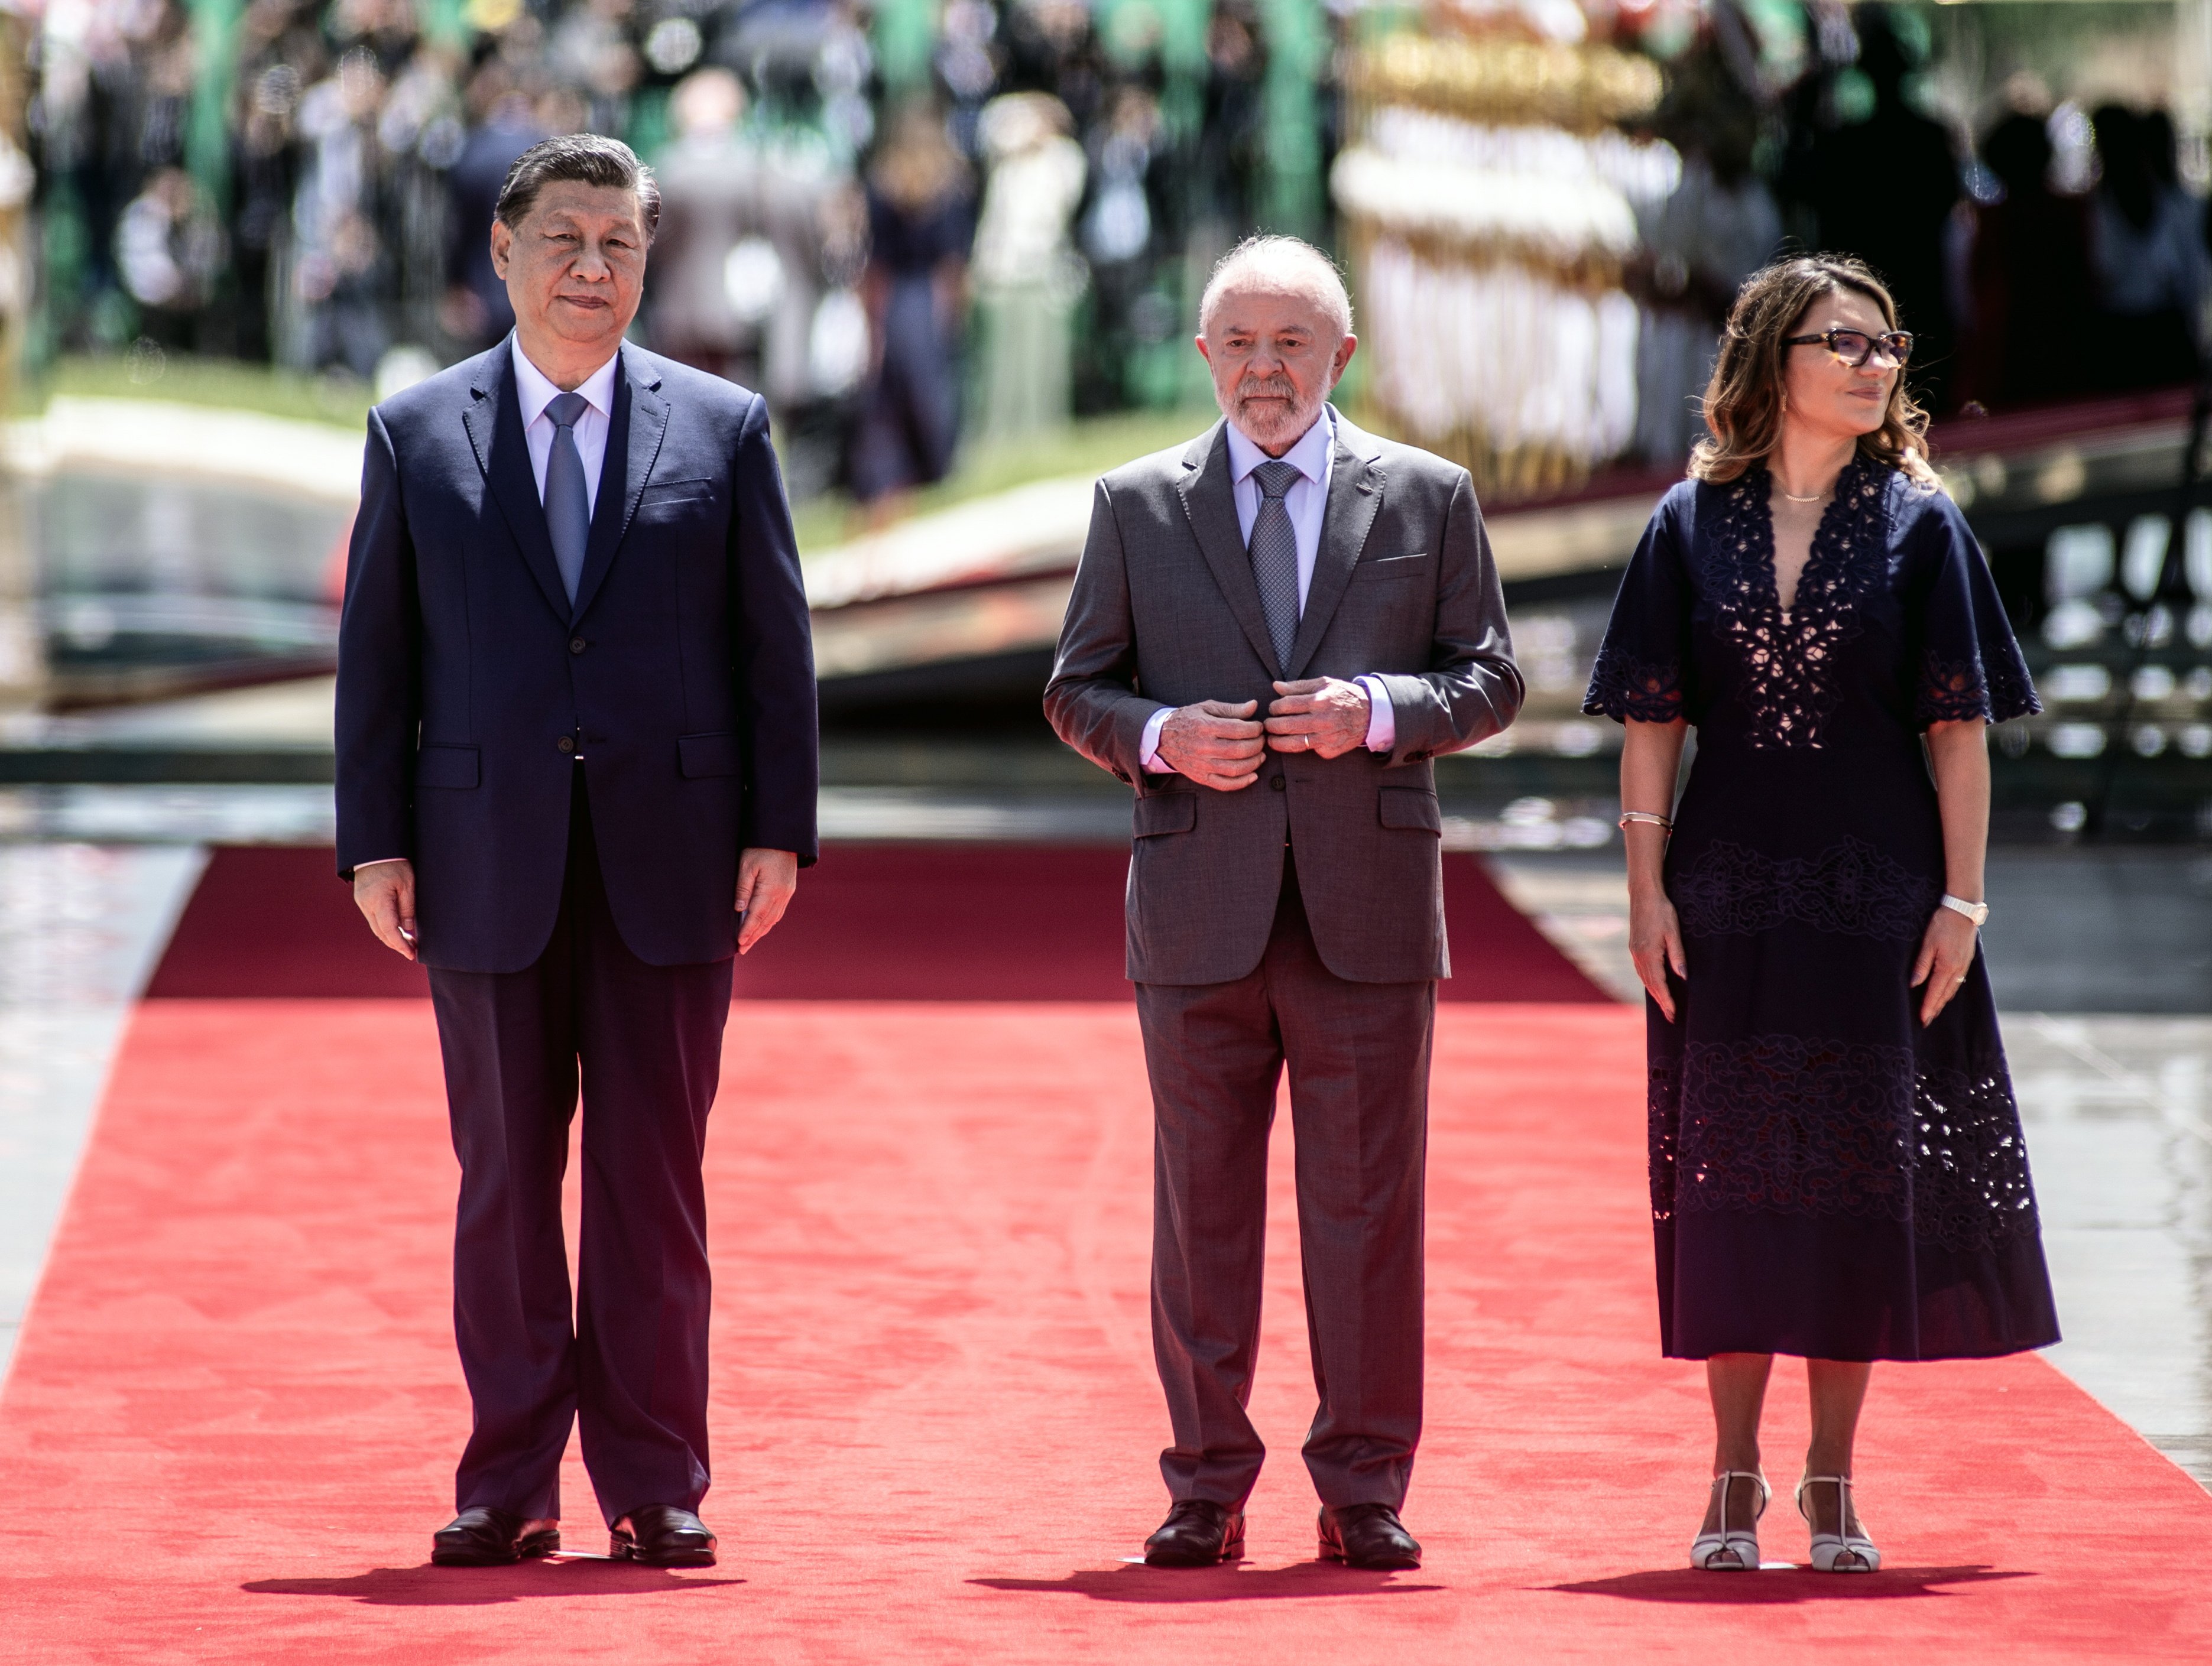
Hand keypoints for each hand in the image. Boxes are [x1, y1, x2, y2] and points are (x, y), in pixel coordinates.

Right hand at [353, 860, 417, 960]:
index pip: (389, 930)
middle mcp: (366, 904)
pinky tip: (397, 929)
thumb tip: (408, 929)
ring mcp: (362, 902)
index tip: (412, 954)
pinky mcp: (362, 899)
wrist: (375, 848)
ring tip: (408, 942)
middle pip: (381, 932)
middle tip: (413, 950)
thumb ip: (407, 908)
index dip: (400, 944)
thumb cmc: (395, 862)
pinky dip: (385, 927)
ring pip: (376, 927)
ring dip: (391, 937)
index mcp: (378, 900)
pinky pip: (374, 918)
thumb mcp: (408, 884)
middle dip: (397, 944)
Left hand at [736, 848, 797, 954]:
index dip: (747, 931)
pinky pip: (778, 911)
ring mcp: (787, 892)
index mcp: (772, 889)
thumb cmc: (761, 847)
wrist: (783, 836)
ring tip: (750, 941)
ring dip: (762, 931)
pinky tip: (762, 925)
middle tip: (742, 949)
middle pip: (766, 921)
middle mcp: (782, 894)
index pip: (757, 916)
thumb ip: (743, 887)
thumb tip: (739, 909)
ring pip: (774, 918)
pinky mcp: (788, 889)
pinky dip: (769, 921)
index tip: (739, 943)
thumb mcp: (747, 864)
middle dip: (754, 936)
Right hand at [1157, 699, 1264, 790]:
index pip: (1239, 729)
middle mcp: (1204, 747)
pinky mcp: (1201, 777)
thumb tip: (1254, 706)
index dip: (1255, 729)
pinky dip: (1242, 782)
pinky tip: (1253, 775)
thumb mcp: (1207, 707)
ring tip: (1260, 755)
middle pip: (1240, 750)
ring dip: (1254, 763)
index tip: (1259, 727)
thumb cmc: (1188, 720)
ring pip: (1235, 769)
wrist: (1163, 738)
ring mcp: (1202, 765)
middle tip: (1262, 740)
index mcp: (1206, 727)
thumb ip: (1231, 708)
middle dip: (1257, 745)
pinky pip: (1225, 784)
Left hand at [1264, 678, 1370, 758]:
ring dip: (1276, 742)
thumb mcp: (1324, 683)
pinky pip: (1307, 750)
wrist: (1370, 715)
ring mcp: (1326, 737)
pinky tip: (1293, 742)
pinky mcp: (1329, 750)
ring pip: (1292, 744)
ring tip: (1271, 739)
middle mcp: (1322, 720)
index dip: (1274, 707)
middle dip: (1270, 725)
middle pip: (1285, 725)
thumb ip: (1298, 686)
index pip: (1286, 705)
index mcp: (1319, 700)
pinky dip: (1298, 747)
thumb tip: (1276, 686)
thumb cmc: (1344, 696)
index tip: (1273, 709)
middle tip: (1267, 724)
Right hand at [1629, 887, 1686, 1021]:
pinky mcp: (1634, 947)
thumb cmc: (1661, 910)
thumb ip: (1677, 955)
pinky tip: (1654, 984)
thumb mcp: (1673, 932)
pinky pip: (1641, 970)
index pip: (1659, 984)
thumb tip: (1684, 977)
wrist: (1643, 894)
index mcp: (1648, 954)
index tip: (1673, 1013)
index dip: (1666, 1000)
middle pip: (1649, 985)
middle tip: (1670, 1016)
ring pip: (1644, 978)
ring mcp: (1634, 951)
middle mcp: (1638, 955)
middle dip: (1660, 1001)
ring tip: (1663, 1005)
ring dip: (1654, 993)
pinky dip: (1648, 981)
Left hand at [1911, 904, 1978, 1025]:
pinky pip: (1958, 981)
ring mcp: (1964, 965)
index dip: (1928, 1007)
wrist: (1963, 910)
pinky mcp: (1966, 960)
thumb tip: (1913, 984)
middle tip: (1926, 1020)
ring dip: (1943, 1001)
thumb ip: (1921, 965)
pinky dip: (1950, 991)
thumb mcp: (1928, 943)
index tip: (1922, 1020)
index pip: (1935, 993)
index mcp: (1947, 967)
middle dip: (1935, 1008)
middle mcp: (1958, 970)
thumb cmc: (1942, 924)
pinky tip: (1945, 992)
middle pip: (1945, 995)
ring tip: (1934, 1011)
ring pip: (1952, 989)